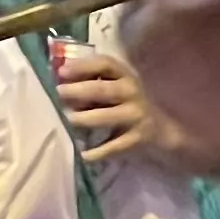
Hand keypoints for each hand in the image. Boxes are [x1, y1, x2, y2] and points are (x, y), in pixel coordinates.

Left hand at [52, 38, 155, 163]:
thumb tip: (60, 76)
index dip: (83, 66)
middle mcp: (132, 92)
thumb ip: (92, 80)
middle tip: (60, 93)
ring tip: (68, 120)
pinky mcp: (136, 139)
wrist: (160, 128)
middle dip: (79, 91)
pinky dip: (98, 152)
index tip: (61, 71)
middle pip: (103, 90)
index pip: (105, 64)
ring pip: (106, 117)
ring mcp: (135, 116)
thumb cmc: (127, 102)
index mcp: (125, 75)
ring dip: (84, 118)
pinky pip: (114, 146)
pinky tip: (84, 154)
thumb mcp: (116, 85)